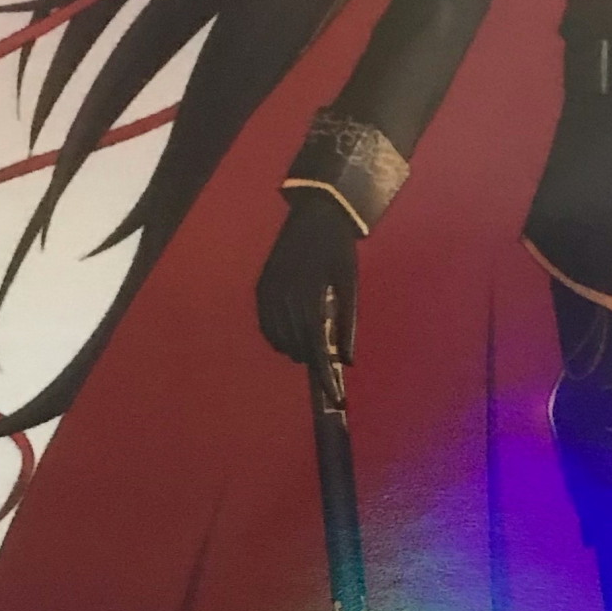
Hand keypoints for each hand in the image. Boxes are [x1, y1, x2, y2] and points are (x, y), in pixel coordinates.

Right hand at [255, 191, 359, 363]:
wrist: (315, 213)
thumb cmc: (338, 249)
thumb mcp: (349, 284)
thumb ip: (348, 323)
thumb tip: (347, 361)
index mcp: (310, 299)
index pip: (316, 349)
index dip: (325, 376)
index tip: (336, 397)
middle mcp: (284, 300)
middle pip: (297, 348)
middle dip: (314, 360)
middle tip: (329, 363)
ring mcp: (269, 294)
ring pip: (279, 341)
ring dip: (296, 349)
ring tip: (313, 345)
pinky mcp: (261, 287)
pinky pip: (265, 325)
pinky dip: (278, 337)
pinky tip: (292, 336)